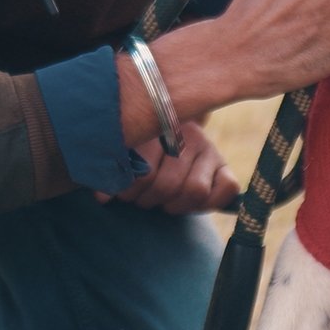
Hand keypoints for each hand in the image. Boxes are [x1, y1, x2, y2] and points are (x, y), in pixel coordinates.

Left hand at [98, 121, 239, 213]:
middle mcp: (187, 132)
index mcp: (157, 124)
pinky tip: (189, 203)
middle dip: (148, 200)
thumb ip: (114, 169)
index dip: (130, 190)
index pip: (143, 171)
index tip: (123, 192)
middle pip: (167, 185)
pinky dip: (209, 203)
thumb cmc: (139, 146)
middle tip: (141, 199)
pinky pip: (227, 188)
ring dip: (174, 205)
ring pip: (195, 190)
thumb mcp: (125, 150)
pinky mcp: (224, 164)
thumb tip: (102, 197)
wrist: (168, 129)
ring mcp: (207, 147)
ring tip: (161, 202)